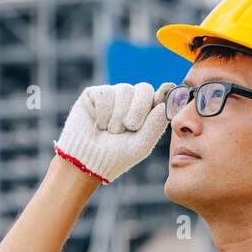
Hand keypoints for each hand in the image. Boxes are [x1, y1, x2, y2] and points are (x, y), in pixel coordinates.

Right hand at [54, 82, 176, 183]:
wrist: (87, 162)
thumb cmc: (116, 157)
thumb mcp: (142, 145)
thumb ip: (156, 124)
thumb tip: (165, 101)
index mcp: (145, 111)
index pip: (159, 95)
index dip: (162, 96)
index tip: (162, 101)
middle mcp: (130, 100)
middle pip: (143, 88)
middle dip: (138, 109)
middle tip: (130, 127)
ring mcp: (112, 96)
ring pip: (124, 90)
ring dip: (118, 116)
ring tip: (110, 131)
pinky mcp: (94, 94)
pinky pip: (106, 93)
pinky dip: (104, 112)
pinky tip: (99, 124)